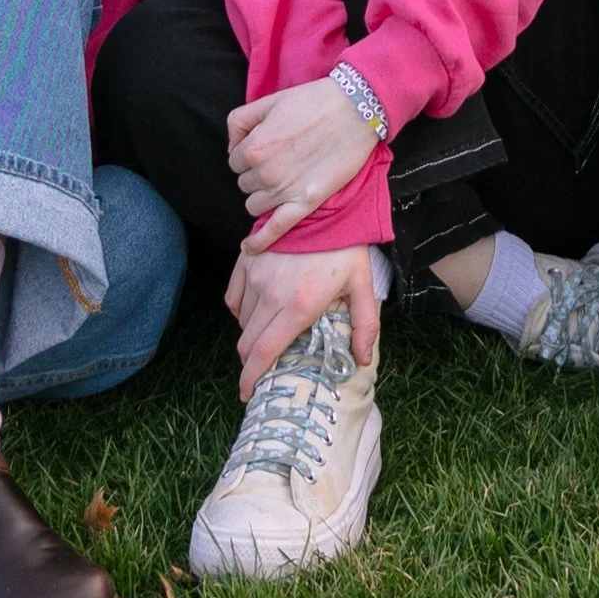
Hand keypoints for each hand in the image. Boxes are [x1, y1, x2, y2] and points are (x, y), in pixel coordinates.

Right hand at [225, 240, 379, 394]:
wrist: (328, 204)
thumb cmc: (347, 246)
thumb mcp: (363, 286)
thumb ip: (364, 326)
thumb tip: (361, 361)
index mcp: (299, 306)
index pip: (263, 352)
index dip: (251, 377)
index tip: (247, 393)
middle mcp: (271, 294)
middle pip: (247, 342)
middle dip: (250, 362)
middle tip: (261, 369)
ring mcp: (256, 276)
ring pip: (242, 321)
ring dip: (250, 336)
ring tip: (267, 337)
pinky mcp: (248, 260)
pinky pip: (234, 297)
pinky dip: (241, 311)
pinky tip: (256, 311)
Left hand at [228, 76, 383, 241]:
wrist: (355, 109)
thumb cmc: (315, 102)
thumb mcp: (269, 101)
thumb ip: (240, 121)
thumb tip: (232, 147)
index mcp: (253, 147)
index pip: (235, 161)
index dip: (248, 155)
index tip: (264, 149)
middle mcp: (265, 172)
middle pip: (244, 184)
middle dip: (255, 175)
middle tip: (277, 161)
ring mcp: (285, 190)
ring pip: (255, 205)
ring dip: (262, 197)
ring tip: (280, 184)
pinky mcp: (306, 202)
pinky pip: (275, 229)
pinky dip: (259, 242)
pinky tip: (249, 248)